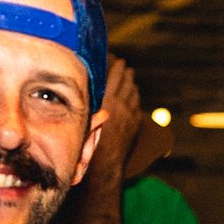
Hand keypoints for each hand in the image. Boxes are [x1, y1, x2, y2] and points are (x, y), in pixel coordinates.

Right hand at [97, 58, 141, 173]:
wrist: (106, 163)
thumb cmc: (90, 144)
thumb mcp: (86, 119)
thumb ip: (91, 106)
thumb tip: (92, 94)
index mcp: (107, 101)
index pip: (115, 77)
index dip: (118, 67)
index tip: (119, 60)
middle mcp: (120, 105)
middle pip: (126, 83)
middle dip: (126, 73)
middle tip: (126, 67)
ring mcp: (130, 115)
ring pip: (134, 94)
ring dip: (132, 85)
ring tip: (131, 79)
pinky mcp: (136, 125)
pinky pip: (137, 107)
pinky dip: (136, 100)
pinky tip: (134, 98)